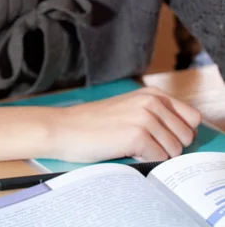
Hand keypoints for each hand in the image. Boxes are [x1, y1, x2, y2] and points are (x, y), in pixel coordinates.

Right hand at [47, 87, 201, 162]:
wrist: (64, 128)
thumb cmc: (95, 123)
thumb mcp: (130, 109)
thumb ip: (157, 114)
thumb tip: (184, 134)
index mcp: (152, 93)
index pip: (192, 117)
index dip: (180, 132)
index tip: (162, 137)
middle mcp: (152, 101)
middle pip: (186, 136)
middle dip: (170, 146)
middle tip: (143, 144)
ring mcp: (145, 117)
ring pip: (175, 150)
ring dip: (157, 155)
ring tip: (132, 148)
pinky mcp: (137, 135)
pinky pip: (159, 158)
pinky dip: (145, 161)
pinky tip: (126, 152)